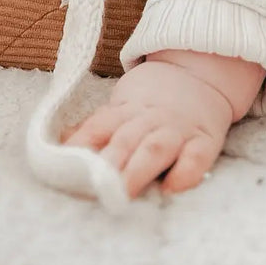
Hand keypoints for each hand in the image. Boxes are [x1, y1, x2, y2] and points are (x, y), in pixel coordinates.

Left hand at [60, 58, 235, 197]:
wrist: (200, 72)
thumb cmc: (153, 98)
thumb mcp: (121, 104)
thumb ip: (96, 127)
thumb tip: (61, 144)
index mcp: (124, 110)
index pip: (97, 127)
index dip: (80, 146)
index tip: (63, 167)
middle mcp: (148, 119)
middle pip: (125, 140)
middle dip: (108, 164)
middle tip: (93, 187)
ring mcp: (177, 129)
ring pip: (154, 148)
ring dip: (138, 170)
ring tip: (124, 192)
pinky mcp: (204, 141)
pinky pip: (196, 157)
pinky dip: (185, 173)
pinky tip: (172, 188)